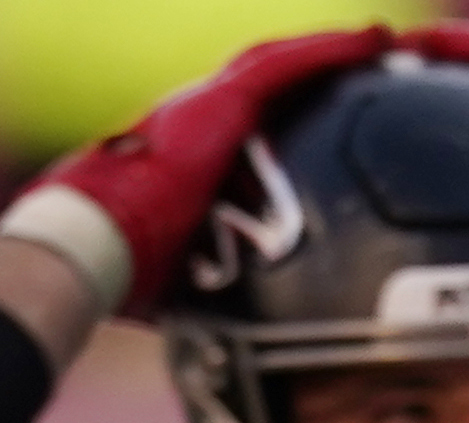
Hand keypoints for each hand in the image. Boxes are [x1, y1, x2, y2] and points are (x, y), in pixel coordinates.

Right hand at [29, 27, 390, 315]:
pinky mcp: (223, 105)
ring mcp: (204, 108)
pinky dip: (333, 51)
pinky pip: (291, 66)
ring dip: (330, 53)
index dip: (272, 122)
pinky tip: (377, 40)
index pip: (237, 130)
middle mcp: (190, 120)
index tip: (309, 133)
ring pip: (282, 66)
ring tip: (384, 44)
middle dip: (312, 74)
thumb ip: (203, 287)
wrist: (84, 247)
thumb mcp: (174, 279)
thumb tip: (222, 335)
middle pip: (265, 86)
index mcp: (179, 159)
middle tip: (363, 68)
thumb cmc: (114, 273)